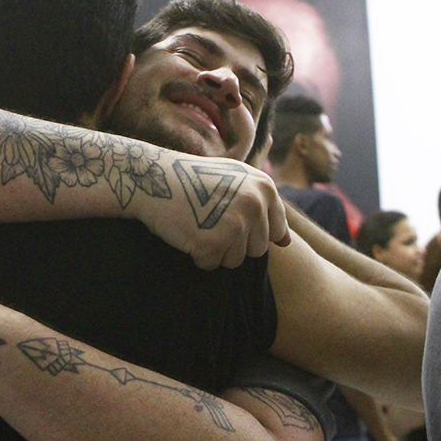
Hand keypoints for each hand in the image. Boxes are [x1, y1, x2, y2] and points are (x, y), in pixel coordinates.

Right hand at [136, 157, 289, 269]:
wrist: (153, 177)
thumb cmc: (192, 178)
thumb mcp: (236, 179)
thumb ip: (263, 206)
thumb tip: (286, 242)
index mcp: (265, 188)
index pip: (275, 231)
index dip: (249, 230)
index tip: (227, 217)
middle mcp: (255, 205)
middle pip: (256, 249)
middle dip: (233, 243)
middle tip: (207, 219)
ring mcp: (235, 225)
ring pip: (234, 260)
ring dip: (214, 250)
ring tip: (197, 223)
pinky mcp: (212, 243)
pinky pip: (210, 264)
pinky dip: (196, 254)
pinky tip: (186, 232)